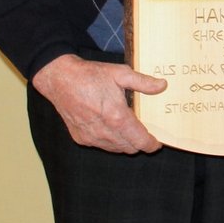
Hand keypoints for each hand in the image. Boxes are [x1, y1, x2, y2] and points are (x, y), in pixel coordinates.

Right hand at [31, 54, 165, 153]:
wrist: (60, 80)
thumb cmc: (90, 75)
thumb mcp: (120, 73)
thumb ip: (143, 82)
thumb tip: (162, 86)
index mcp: (116, 116)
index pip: (139, 140)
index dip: (151, 144)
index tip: (157, 144)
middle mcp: (104, 131)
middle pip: (129, 148)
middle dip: (139, 142)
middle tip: (144, 132)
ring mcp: (91, 137)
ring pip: (115, 149)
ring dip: (125, 143)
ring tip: (129, 129)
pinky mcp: (80, 138)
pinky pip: (101, 145)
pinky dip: (109, 141)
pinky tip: (110, 127)